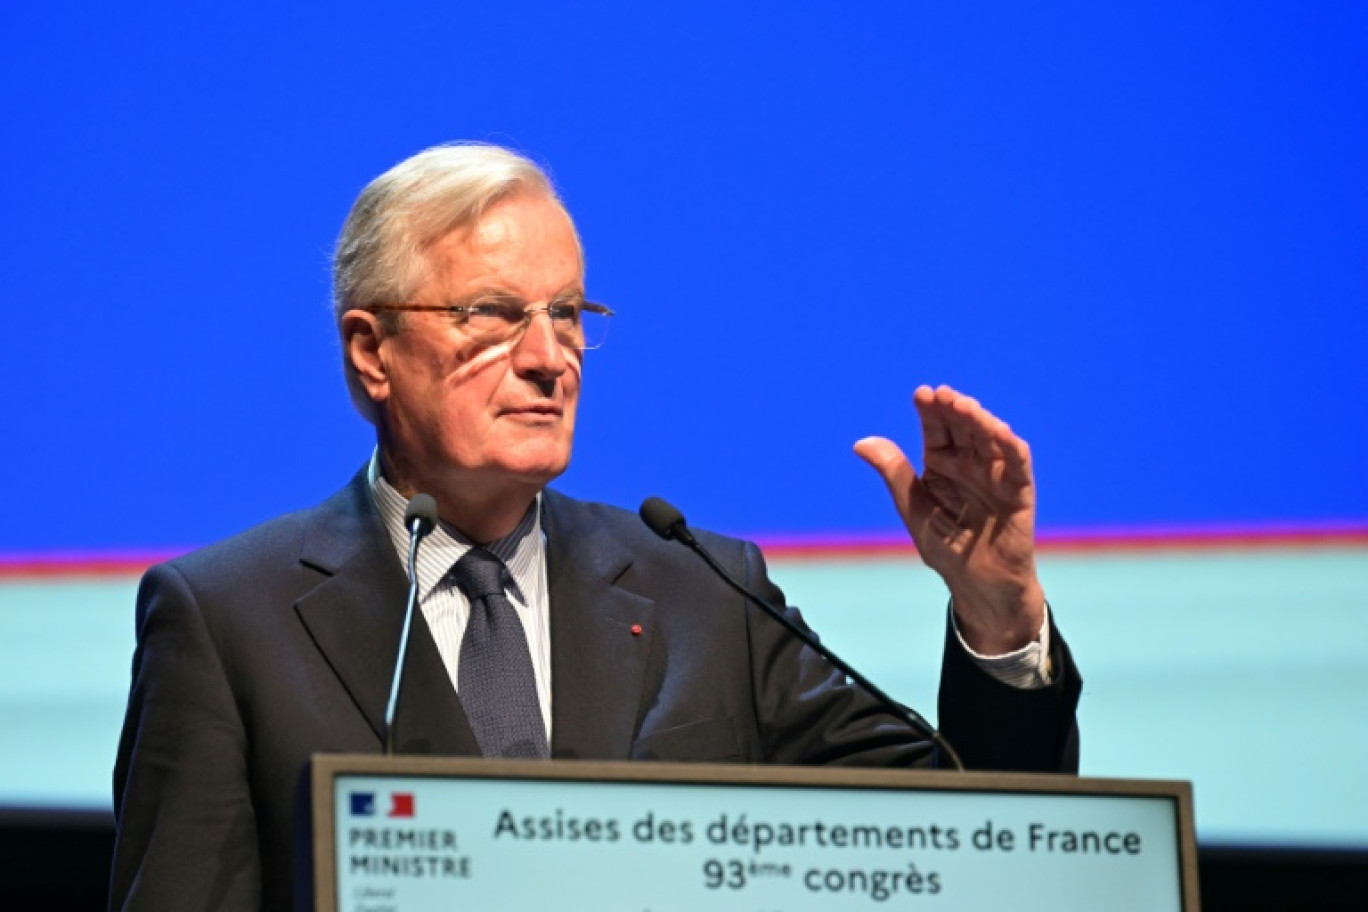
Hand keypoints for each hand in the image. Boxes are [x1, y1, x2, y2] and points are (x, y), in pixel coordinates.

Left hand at [854, 385, 1044, 653]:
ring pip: (990, 438)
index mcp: (942, 464)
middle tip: (942, 395)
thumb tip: (860, 443)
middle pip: (963, 426)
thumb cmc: (946, 548)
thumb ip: (895, 475)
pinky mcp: (1019, 490)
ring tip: (964, 406)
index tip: (921, 393)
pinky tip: (999, 431)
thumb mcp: (914, 509)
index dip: (930, 410)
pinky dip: (1011, 446)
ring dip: (980, 420)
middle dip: (954, 408)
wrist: (978, 584)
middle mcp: (969, 463)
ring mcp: (995, 474)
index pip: (936, 429)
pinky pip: (1018, 464)